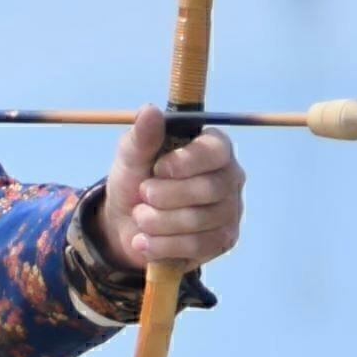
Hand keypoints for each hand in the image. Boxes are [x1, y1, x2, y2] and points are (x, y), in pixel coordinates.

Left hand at [95, 105, 243, 270]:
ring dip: (158, 223)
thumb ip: (142, 136)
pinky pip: (197, 246)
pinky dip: (163, 246)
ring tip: (140, 218)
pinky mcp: (222, 241)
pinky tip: (144, 242)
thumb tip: (149, 110)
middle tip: (143, 195)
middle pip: (209, 189)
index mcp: (214, 148)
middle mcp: (230, 177)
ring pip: (200, 221)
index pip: (216, 151)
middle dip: (165, 196)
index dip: (186, 162)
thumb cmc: (136, 181)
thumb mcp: (131, 157)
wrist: (126, 226)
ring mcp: (230, 211)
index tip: (158, 168)